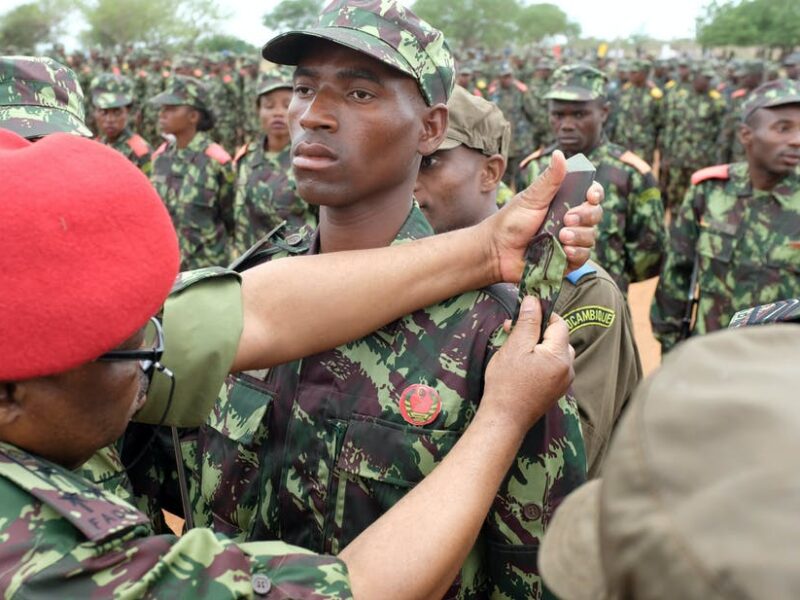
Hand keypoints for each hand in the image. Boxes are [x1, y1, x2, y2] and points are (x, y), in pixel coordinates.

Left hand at [480, 150, 603, 282]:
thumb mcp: (531, 198)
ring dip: (580, 236)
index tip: (590, 196)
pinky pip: (583, 257)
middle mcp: (570, 221)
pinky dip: (577, 253)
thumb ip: (548, 180)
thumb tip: (560, 154)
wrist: (496, 251)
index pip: (591, 195)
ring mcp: (569, 241)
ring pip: (591, 237)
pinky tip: (565, 250)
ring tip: (562, 236)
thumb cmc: (510, 221)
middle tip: (567, 219)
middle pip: (595, 215)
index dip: (595, 194)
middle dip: (586, 216)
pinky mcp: (566, 261)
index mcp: (564, 202)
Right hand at [481, 296, 574, 434]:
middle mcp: (567, 368)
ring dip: (537, 345)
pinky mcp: (555, 390)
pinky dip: (539, 360)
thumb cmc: (507, 383)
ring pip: (554, 353)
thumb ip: (527, 322)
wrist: (504, 419)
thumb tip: (534, 301)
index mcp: (560, 356)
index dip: (543, 315)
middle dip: (538, 331)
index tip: (524, 313)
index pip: (559, 324)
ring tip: (515, 348)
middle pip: (559, 338)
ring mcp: (563, 381)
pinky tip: (520, 364)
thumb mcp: (515, 347)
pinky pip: (552, 367)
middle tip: (514, 330)